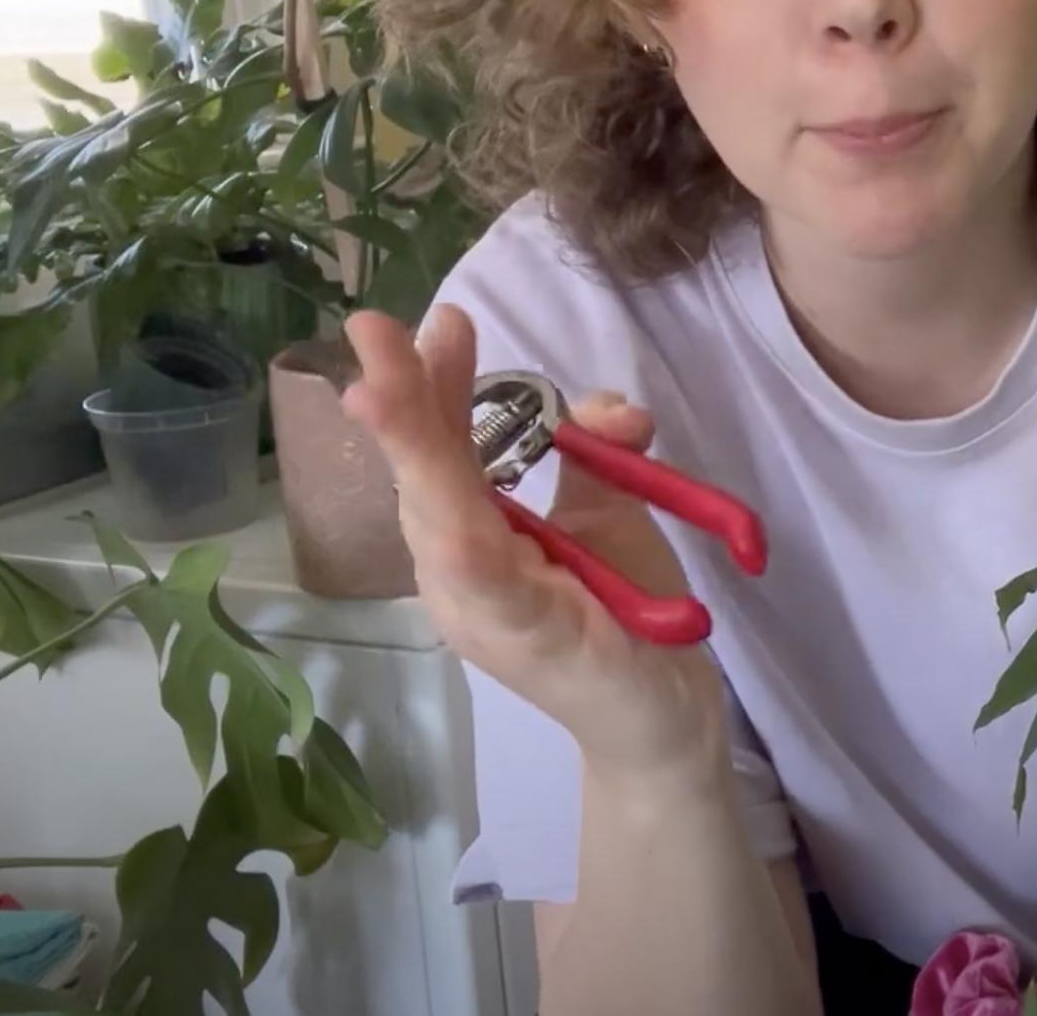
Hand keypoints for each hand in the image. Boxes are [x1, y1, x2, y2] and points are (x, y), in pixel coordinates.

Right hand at [343, 305, 727, 780]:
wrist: (662, 714)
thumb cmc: (626, 611)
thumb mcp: (610, 512)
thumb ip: (597, 450)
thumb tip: (607, 406)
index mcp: (468, 539)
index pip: (441, 452)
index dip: (431, 391)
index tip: (437, 323)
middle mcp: (455, 575)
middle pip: (422, 477)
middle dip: (401, 402)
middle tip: (374, 327)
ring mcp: (479, 611)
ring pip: (438, 520)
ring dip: (414, 451)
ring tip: (381, 387)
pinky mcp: (521, 640)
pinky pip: (485, 584)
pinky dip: (464, 543)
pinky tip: (448, 518)